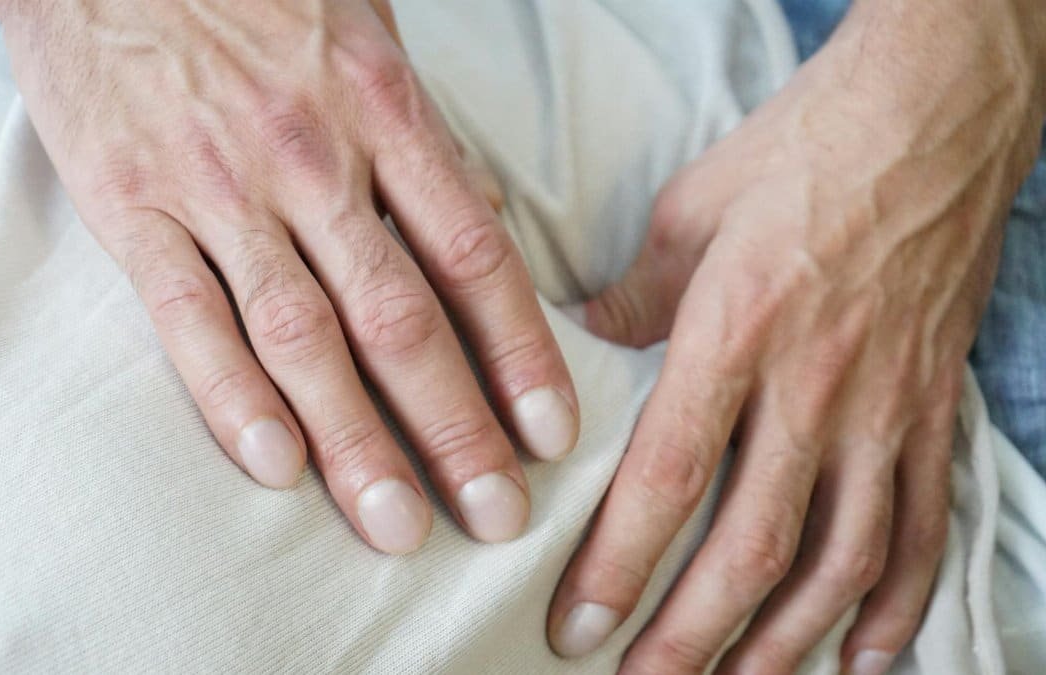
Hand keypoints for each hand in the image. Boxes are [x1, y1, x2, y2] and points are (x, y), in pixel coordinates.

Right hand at [0, 0, 577, 553]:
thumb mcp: (367, 42)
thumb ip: (420, 144)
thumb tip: (483, 239)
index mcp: (383, 109)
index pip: (475, 253)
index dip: (520, 353)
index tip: (553, 434)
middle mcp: (311, 156)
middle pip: (401, 316)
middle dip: (456, 427)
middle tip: (499, 516)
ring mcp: (219, 185)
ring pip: (302, 334)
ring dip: (356, 441)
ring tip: (400, 527)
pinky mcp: (131, 204)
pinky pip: (186, 315)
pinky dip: (231, 395)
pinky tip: (274, 465)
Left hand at [548, 1, 1044, 671]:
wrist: (931, 114)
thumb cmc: (800, 152)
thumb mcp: (687, 214)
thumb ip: (631, 301)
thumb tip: (583, 352)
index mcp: (738, 333)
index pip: (669, 479)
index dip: (619, 566)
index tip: (578, 628)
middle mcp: (816, 386)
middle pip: (753, 543)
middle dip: (692, 634)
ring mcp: (886, 405)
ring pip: (842, 557)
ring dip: (786, 639)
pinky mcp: (933, 406)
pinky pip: (924, 523)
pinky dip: (899, 598)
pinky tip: (867, 652)